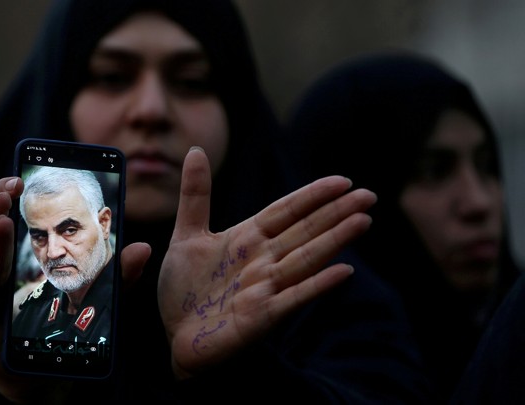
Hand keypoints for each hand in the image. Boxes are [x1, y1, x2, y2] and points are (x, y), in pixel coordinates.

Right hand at [0, 177, 150, 402]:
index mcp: (24, 255)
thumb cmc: (65, 329)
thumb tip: (142, 247)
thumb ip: (117, 275)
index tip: (22, 174)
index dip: (14, 194)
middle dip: (0, 201)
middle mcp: (0, 267)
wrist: (42, 373)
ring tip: (3, 211)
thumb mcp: (98, 296)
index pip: (17, 217)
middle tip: (11, 184)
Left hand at [158, 146, 375, 378]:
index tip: (342, 181)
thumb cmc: (184, 289)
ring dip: (334, 241)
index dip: (313, 196)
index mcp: (247, 238)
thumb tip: (196, 149)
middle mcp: (262, 261)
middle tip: (369, 196)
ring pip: (305, 259)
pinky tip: (344, 271)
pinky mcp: (261, 317)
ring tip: (362, 221)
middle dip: (336, 213)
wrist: (175, 336)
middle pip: (304, 231)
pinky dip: (317, 285)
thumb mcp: (186, 235)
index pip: (286, 211)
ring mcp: (265, 288)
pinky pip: (293, 297)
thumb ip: (196, 195)